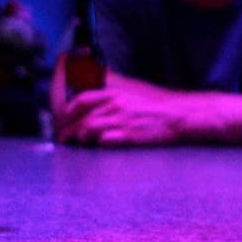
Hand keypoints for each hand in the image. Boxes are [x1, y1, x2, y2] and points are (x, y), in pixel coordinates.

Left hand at [55, 77, 181, 146]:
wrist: (177, 116)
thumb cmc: (155, 107)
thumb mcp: (131, 94)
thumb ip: (112, 97)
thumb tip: (96, 99)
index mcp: (114, 94)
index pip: (83, 99)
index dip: (69, 110)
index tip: (63, 119)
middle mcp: (115, 106)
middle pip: (82, 118)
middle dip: (69, 130)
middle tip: (64, 139)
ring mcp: (121, 121)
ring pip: (89, 129)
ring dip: (80, 138)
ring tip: (78, 145)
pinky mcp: (129, 136)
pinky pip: (105, 140)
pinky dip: (97, 144)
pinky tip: (96, 147)